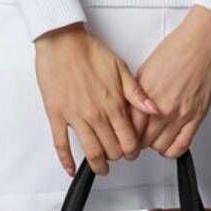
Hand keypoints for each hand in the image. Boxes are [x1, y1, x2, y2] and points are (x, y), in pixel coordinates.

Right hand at [34, 24, 158, 176]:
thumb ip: (137, 93)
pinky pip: (61, 144)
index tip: (131, 152)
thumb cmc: (89, 51)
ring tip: (101, 168)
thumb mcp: (121, 68)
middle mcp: (96, 115)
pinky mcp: (57, 116)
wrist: (62, 41)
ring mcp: (75, 117)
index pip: (128, 140)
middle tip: (117, 156)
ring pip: (90, 152)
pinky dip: (66, 161)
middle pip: (111, 150)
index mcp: (113, 104)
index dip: (132, 151)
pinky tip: (71, 169)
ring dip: (98, 165)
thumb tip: (154, 110)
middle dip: (117, 157)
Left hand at [133, 5, 210, 158]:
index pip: (129, 128)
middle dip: (138, 140)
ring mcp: (180, 115)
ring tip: (154, 137)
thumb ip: (136, 95)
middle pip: (142, 141)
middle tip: (139, 137)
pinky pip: (181, 146)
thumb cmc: (177, 49)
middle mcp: (162, 108)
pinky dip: (172, 150)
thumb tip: (130, 111)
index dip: (126, 133)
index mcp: (146, 96)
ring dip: (155, 144)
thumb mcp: (145, 71)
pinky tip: (168, 144)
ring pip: (159, 146)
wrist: (202, 42)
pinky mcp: (196, 117)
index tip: (126, 134)